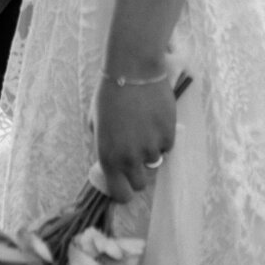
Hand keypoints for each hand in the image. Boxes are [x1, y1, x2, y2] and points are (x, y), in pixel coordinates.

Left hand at [94, 75, 174, 202]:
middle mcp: (129, 158)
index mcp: (108, 157)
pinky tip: (154, 117)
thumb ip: (103, 144)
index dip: (124, 190)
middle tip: (136, 152)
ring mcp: (150, 149)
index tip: (126, 182)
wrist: (133, 71)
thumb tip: (113, 158)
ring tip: (143, 125)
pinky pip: (166, 146)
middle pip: (140, 183)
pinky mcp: (168, 137)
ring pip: (154, 161)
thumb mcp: (96, 121)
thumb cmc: (109, 93)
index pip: (121, 194)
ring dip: (150, 149)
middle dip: (138, 171)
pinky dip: (162, 136)